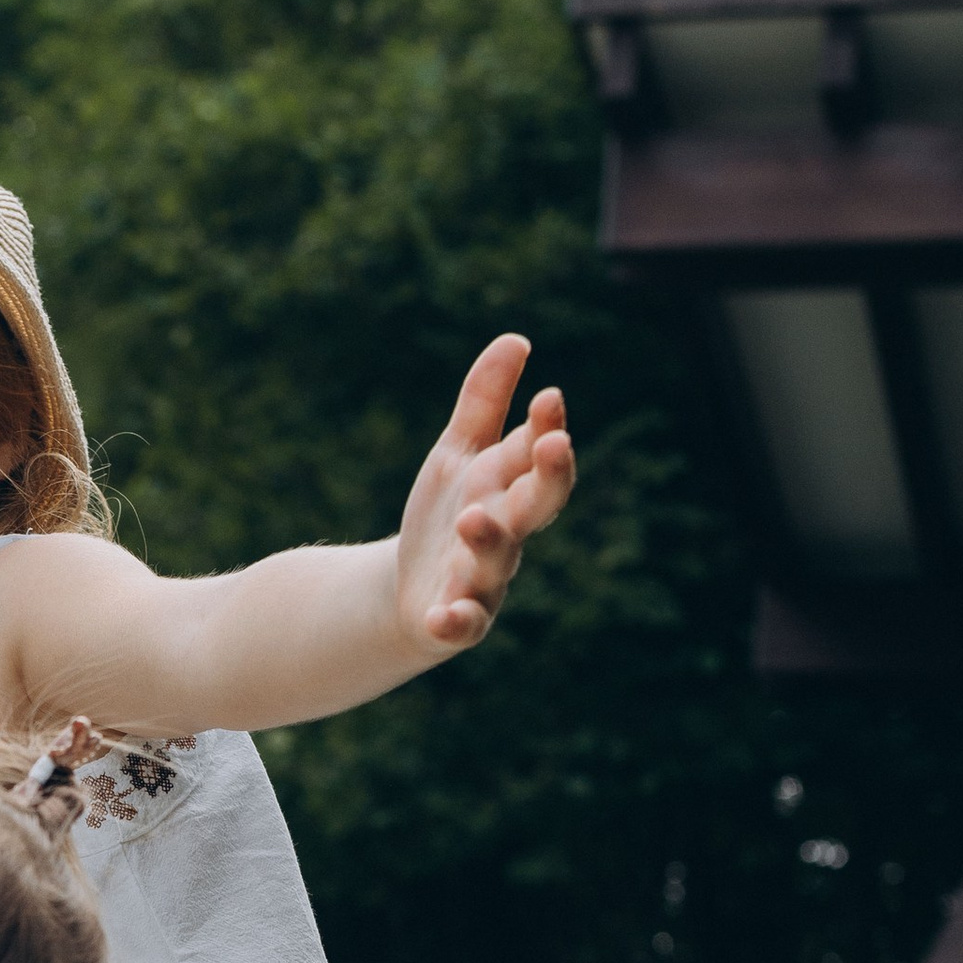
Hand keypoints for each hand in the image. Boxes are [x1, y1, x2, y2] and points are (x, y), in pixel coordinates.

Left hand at [399, 334, 574, 656]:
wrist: (407, 588)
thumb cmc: (446, 514)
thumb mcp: (460, 453)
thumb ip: (485, 401)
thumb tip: (517, 339)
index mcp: (510, 487)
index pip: (539, 454)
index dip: (548, 428)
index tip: (548, 397)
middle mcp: (508, 531)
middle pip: (538, 503)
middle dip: (550, 475)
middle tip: (555, 444)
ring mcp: (485, 578)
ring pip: (497, 560)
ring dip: (489, 540)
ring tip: (472, 518)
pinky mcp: (457, 620)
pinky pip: (463, 623)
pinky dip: (456, 621)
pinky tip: (442, 616)